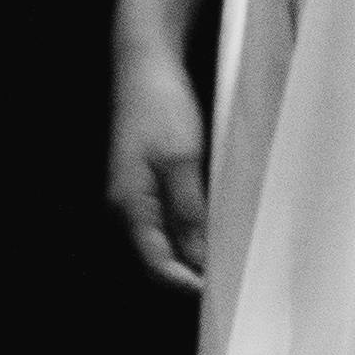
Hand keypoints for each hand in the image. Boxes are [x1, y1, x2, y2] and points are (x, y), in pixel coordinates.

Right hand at [108, 57, 210, 296]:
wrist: (146, 64)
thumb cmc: (159, 105)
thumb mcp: (182, 159)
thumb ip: (189, 210)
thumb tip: (198, 255)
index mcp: (129, 202)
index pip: (155, 261)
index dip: (185, 281)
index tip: (215, 291)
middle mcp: (127, 204)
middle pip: (158, 254)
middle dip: (190, 270)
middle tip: (228, 278)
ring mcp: (136, 192)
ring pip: (165, 236)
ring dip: (192, 249)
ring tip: (227, 255)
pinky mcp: (147, 179)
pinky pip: (168, 215)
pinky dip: (191, 226)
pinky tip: (214, 225)